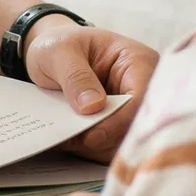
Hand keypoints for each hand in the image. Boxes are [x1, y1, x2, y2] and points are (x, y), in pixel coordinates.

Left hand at [22, 19, 154, 161]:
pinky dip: (89, 149)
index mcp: (138, 61)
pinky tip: (68, 140)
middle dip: (104, 138)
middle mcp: (144, 89)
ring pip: (124, 143)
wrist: (51, 55)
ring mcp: (133, 112)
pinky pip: (111, 148)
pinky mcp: (120, 128)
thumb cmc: (60, 46)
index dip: (119, 121)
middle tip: (73, 140)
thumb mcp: (59, 52)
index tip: (92, 136)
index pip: (141, 99)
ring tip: (65, 137)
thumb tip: (93, 106)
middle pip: (136, 127)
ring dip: (94, 147)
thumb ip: (75, 75)